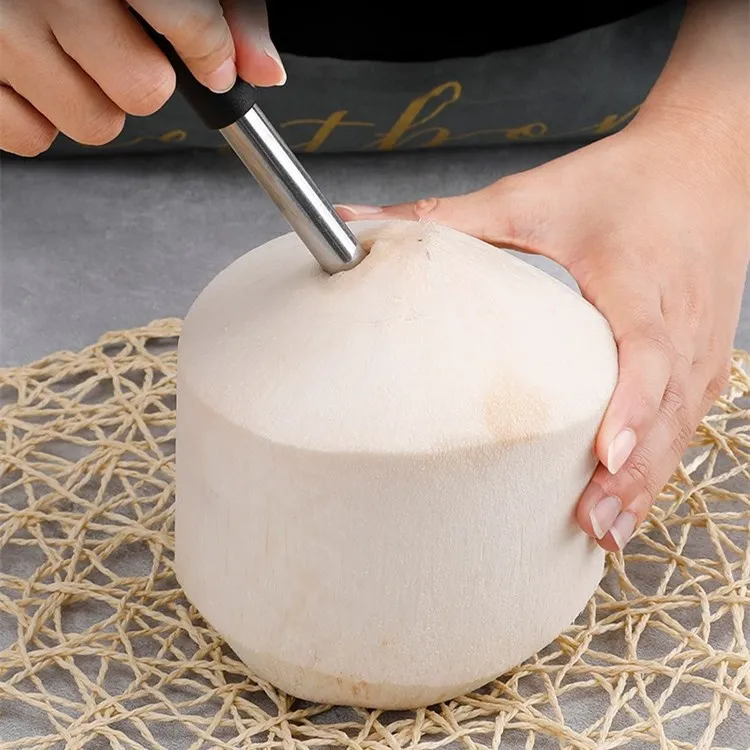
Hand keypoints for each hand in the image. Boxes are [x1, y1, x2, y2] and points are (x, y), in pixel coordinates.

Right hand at [0, 0, 283, 155]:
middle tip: (124, 49)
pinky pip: (33, 139)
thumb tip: (263, 72)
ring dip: (97, 103)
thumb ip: (224, 11)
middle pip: (144, 89)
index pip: (184, 18)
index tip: (213, 65)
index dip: (209, 50)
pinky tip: (39, 74)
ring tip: (76, 59)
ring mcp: (0, 34)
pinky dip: (44, 118)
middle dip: (148, 81)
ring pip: (96, 125)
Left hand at [337, 108, 748, 550]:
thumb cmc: (622, 182)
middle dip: (633, 475)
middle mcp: (681, 322)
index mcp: (641, 281)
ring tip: (604, 532)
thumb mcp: (531, 196)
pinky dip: (660, 465)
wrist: (705, 164)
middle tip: (591, 525)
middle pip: (667, 411)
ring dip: (647, 484)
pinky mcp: (703, 359)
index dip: (631, 407)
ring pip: (681, 428)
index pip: (647, 352)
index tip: (604, 456)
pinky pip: (686, 421)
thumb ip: (446, 218)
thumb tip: (354, 225)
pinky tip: (628, 501)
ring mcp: (701, 347)